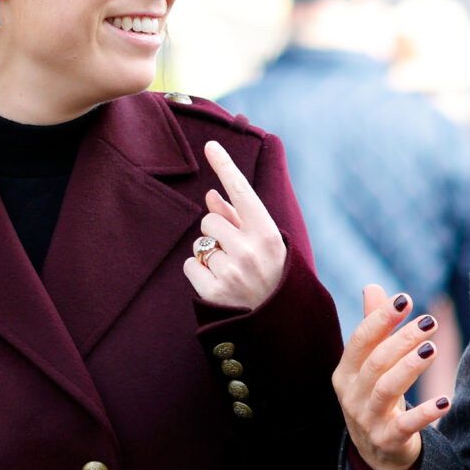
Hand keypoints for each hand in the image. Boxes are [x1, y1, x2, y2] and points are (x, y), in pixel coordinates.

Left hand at [184, 141, 286, 311]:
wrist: (279, 325)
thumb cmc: (271, 276)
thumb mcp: (265, 246)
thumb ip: (238, 220)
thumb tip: (211, 194)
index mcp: (268, 235)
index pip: (242, 193)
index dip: (225, 167)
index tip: (211, 145)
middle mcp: (250, 251)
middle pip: (210, 221)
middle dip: (215, 232)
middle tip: (233, 253)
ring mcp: (232, 273)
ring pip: (199, 244)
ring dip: (208, 254)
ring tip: (229, 272)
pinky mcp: (214, 292)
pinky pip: (190, 266)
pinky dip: (199, 273)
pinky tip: (217, 285)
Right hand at [334, 285, 450, 469]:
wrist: (377, 452)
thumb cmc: (375, 398)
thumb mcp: (369, 366)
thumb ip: (374, 330)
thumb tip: (373, 287)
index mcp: (345, 373)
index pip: (360, 340)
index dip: (381, 318)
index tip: (405, 299)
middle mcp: (351, 395)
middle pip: (376, 362)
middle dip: (402, 339)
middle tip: (430, 322)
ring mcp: (367, 420)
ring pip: (386, 389)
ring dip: (410, 368)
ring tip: (432, 349)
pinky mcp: (387, 440)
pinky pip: (406, 425)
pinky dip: (426, 413)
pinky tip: (445, 400)